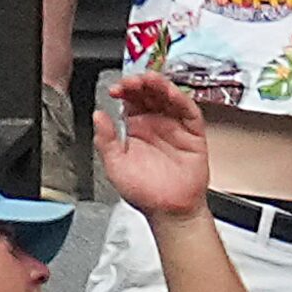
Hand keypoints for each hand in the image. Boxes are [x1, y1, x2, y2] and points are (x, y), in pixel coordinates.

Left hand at [94, 72, 211, 218]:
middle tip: (133, 81)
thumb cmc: (144, 192)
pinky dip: (181, 100)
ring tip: (150, 80)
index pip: (130, 100)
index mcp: (136, 129)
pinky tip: (171, 93)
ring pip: (169, 97)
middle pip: (150, 94)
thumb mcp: (116, 166)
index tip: (116, 89)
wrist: (169, 211)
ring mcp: (175, 126)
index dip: (124, 90)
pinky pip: (189, 111)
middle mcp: (156, 124)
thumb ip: (106, 140)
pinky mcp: (194, 133)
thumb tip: (98, 116)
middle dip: (141, 83)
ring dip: (160, 86)